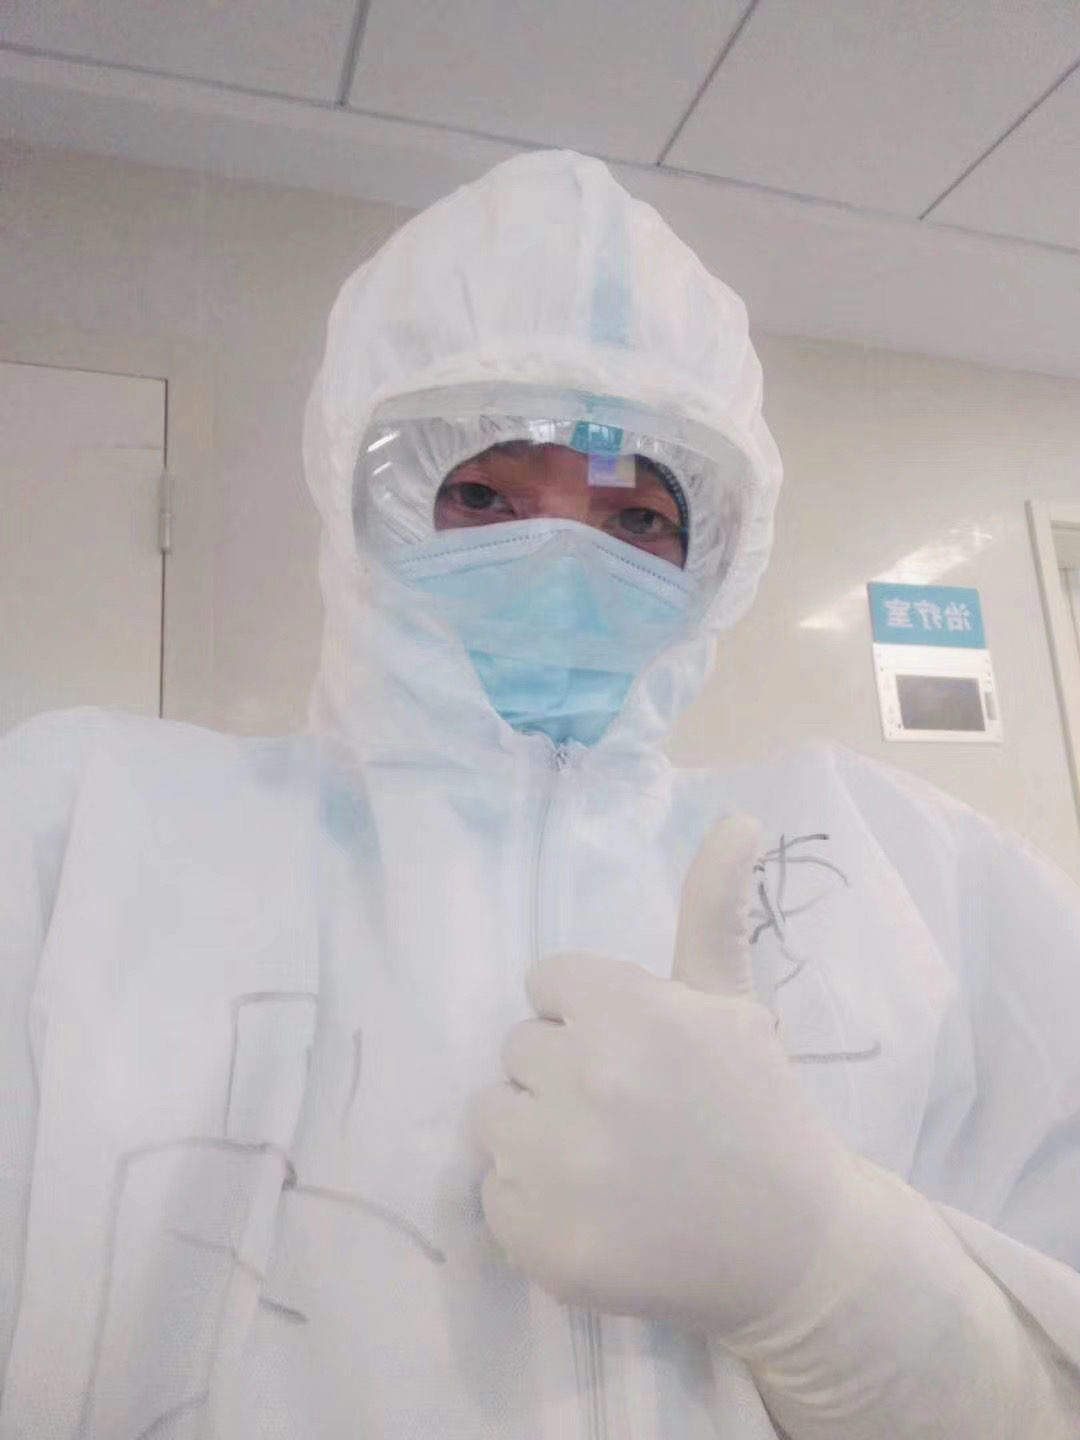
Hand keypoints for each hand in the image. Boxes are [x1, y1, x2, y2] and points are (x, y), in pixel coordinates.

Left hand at [473, 814, 859, 1336]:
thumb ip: (712, 907)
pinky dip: (533, 1210)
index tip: (632, 1053)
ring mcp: (556, 1164)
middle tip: (626, 1113)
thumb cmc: (757, 1107)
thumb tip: (737, 816)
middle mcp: (583, 1076)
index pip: (545, 984)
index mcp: (624, 1008)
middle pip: (516, 1050)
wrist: (793, 1244)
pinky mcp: (539, 1239)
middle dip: (561, 1073)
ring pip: (492, 1120)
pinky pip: (494, 1198)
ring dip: (534, 1138)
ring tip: (605, 1163)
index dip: (586, 1015)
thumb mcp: (732, 1000)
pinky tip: (596, 1216)